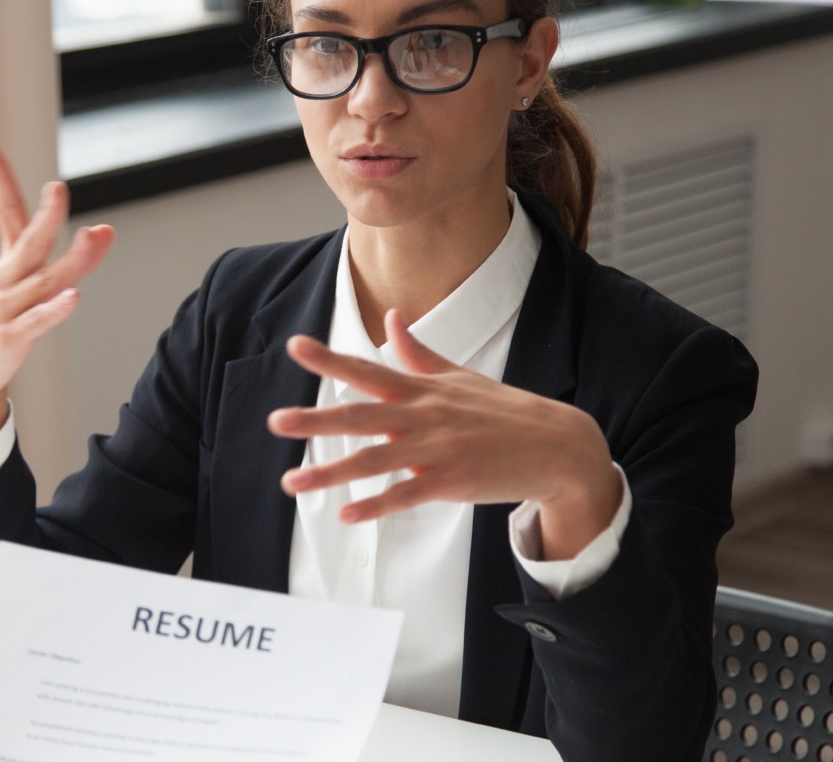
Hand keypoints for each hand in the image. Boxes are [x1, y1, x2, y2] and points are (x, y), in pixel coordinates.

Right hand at [0, 140, 114, 455]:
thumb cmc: (2, 320)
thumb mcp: (30, 284)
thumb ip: (70, 257)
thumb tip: (105, 229)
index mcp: (10, 263)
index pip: (5, 212)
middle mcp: (8, 280)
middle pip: (30, 242)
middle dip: (46, 215)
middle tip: (57, 188)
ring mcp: (7, 309)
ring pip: (42, 281)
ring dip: (70, 260)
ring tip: (93, 236)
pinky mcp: (10, 338)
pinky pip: (36, 322)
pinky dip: (55, 310)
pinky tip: (74, 298)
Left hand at [267, 310, 621, 559]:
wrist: (557, 446)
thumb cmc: (504, 410)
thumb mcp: (458, 376)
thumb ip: (417, 352)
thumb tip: (392, 318)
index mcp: (422, 390)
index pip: (367, 370)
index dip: (330, 359)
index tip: (295, 347)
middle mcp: (424, 416)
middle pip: (361, 415)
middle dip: (316, 419)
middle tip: (276, 421)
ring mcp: (437, 450)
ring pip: (375, 460)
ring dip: (331, 472)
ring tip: (291, 481)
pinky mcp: (452, 482)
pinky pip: (406, 496)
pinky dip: (376, 505)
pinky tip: (346, 514)